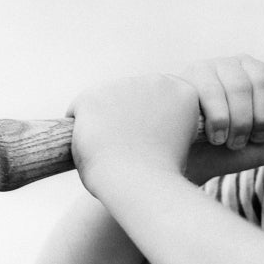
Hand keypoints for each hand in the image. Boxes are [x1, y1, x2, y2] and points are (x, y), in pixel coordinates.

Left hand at [68, 73, 202, 191]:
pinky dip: (81, 128)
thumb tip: (146, 117)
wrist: (138, 182)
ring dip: (106, 120)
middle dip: (128, 116)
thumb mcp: (177, 139)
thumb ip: (166, 119)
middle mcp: (156, 81)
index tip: (155, 143)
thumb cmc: (160, 172)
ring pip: (106, 101)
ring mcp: (123, 84)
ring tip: (114, 150)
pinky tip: (94, 146)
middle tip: (132, 148)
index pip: (161, 99)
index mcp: (184, 91)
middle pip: (133, 96)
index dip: (154, 122)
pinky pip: (79, 110)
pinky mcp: (93, 94)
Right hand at [179, 55, 263, 183]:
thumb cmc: (233, 151)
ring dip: (240, 123)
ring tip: (231, 142)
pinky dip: (220, 121)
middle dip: (263, 118)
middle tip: (252, 139)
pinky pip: (212, 91)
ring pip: (240, 86)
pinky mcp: (192, 74)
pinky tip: (216, 136)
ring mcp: (217, 65)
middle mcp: (243, 65)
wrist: (192, 163)